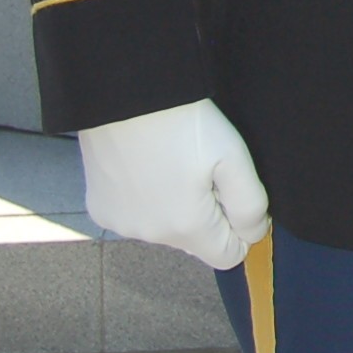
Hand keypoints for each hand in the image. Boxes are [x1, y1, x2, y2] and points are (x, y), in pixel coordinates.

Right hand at [77, 98, 270, 268]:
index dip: (240, 228)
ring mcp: (120, 224)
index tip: (236, 194)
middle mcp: (149, 236)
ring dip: (176, 207)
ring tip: (175, 162)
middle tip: (205, 169)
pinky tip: (147, 166)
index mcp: (186, 227)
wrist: (125, 95)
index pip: (226, 256)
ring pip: (164, 228)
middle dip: (209, 215)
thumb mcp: (234, 158)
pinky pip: (135, 215)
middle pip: (195, 242)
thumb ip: (249, 205)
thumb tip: (254, 234)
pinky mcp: (99, 209)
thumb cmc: (184, 123)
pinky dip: (146, 199)